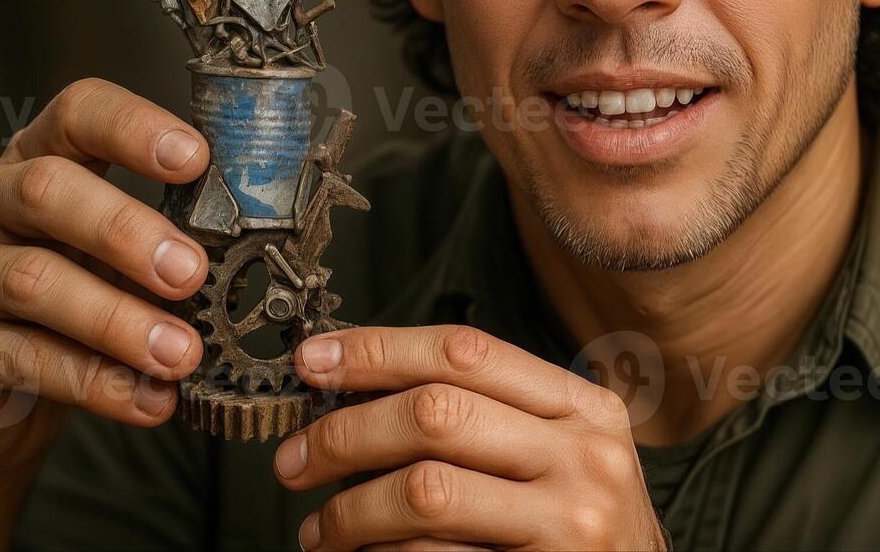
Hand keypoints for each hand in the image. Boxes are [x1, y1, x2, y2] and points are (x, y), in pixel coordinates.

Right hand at [0, 78, 210, 476]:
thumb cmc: (81, 299)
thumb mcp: (121, 255)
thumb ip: (170, 234)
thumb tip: (253, 241)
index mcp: (36, 157)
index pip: (78, 113)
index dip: (135, 128)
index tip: (196, 159)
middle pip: (47, 190)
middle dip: (128, 231)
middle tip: (192, 274)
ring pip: (34, 282)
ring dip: (119, 320)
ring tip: (183, 353)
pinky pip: (23, 359)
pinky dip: (97, 383)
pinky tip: (150, 398)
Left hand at [273, 325, 665, 551]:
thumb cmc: (585, 530)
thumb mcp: (565, 456)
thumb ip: (493, 416)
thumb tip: (365, 386)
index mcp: (582, 407)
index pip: (465, 351)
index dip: (378, 350)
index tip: (314, 363)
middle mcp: (584, 456)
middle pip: (435, 413)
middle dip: (344, 433)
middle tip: (294, 459)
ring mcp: (570, 522)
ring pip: (424, 489)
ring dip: (350, 510)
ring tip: (321, 528)